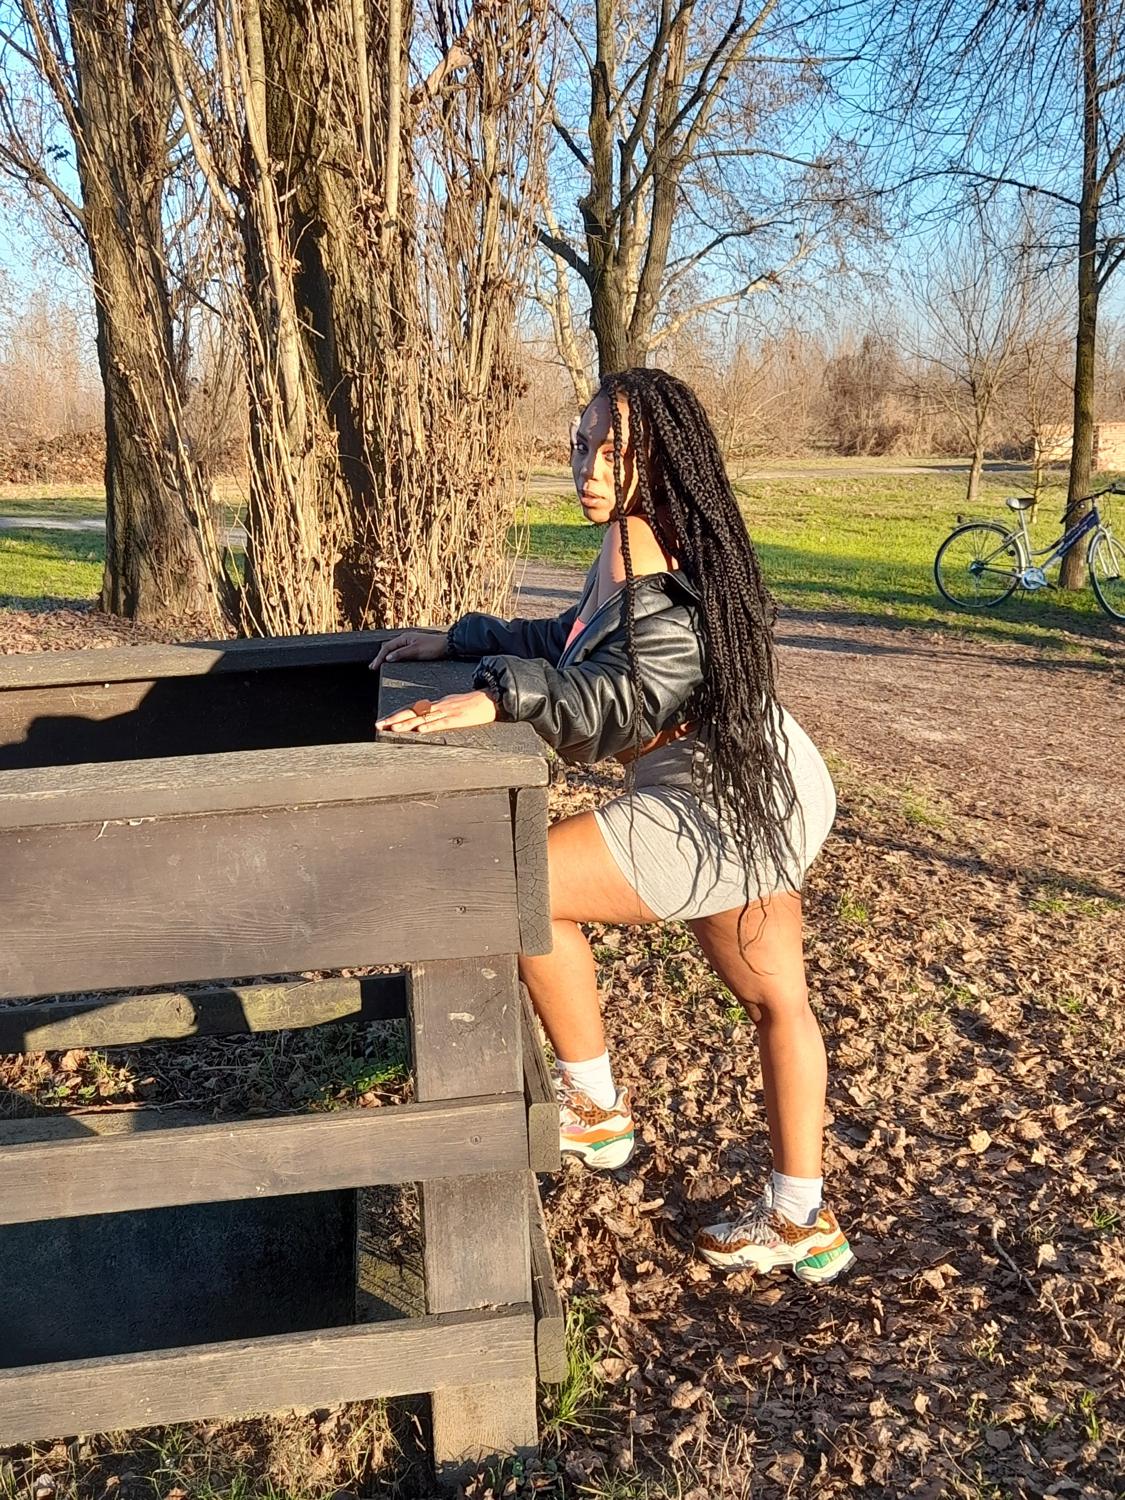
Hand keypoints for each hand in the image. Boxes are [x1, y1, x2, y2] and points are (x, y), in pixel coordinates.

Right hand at [369, 630, 447, 671]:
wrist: (448, 646)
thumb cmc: (433, 647)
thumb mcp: (416, 651)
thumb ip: (401, 654)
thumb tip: (388, 658)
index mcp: (404, 638)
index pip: (387, 648)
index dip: (379, 658)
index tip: (373, 667)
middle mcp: (406, 639)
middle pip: (388, 648)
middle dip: (380, 657)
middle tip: (373, 667)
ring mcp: (410, 643)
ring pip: (394, 650)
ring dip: (386, 657)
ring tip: (379, 665)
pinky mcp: (415, 648)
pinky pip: (400, 653)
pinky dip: (394, 658)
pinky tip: (392, 662)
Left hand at [375, 690, 498, 733]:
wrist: (492, 698)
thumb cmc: (474, 704)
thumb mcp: (453, 705)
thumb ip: (439, 713)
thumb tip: (425, 721)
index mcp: (437, 704)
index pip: (412, 709)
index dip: (397, 715)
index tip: (383, 721)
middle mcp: (438, 706)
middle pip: (413, 712)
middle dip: (394, 719)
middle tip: (378, 725)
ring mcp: (448, 711)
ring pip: (423, 717)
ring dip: (407, 723)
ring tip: (392, 728)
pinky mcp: (458, 718)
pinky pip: (442, 722)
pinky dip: (430, 726)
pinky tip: (420, 730)